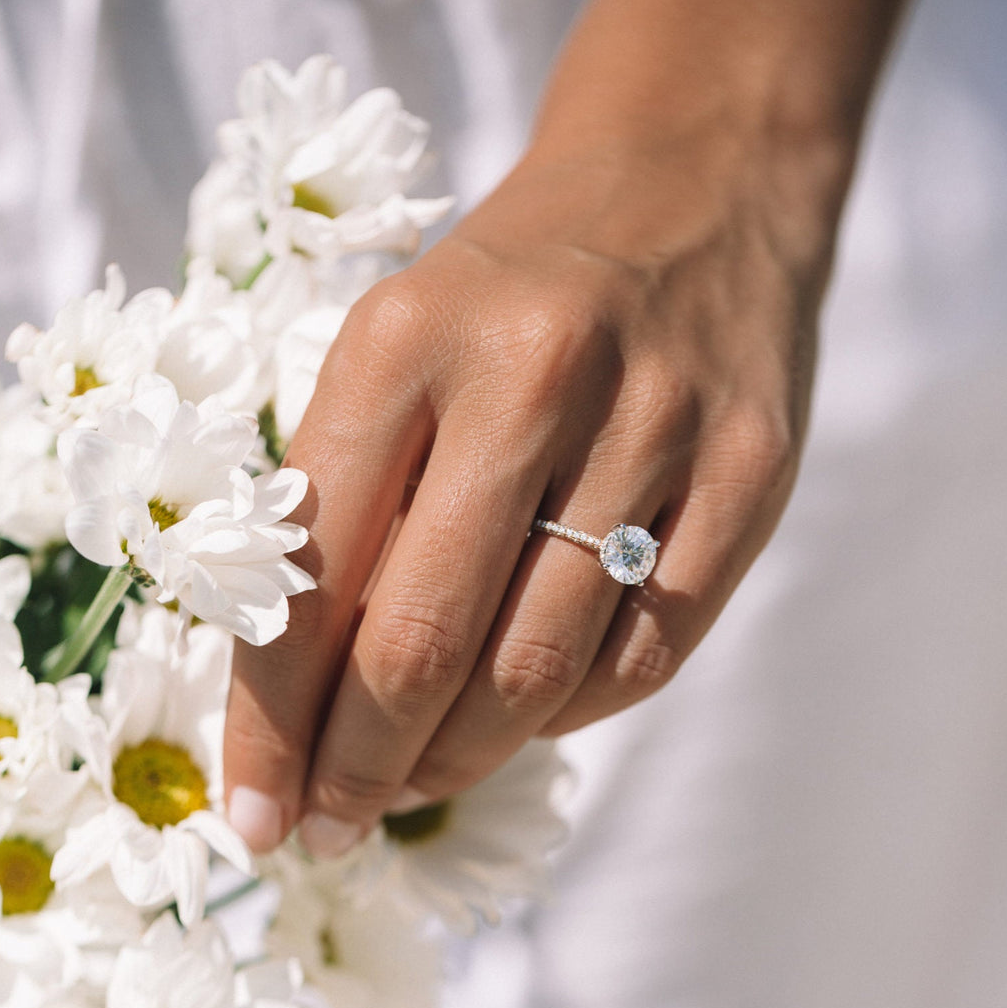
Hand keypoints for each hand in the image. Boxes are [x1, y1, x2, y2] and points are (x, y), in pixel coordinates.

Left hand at [221, 0, 914, 855]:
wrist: (692, 183)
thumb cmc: (511, 288)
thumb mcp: (400, 349)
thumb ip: (348, 504)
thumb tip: (306, 697)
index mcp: (407, 339)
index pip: (310, 571)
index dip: (271, 716)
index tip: (255, 805)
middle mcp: (533, 376)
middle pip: (422, 640)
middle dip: (359, 766)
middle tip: (332, 825)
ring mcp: (658, 423)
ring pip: (539, 668)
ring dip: (461, 756)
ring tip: (417, 781)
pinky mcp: (751, 469)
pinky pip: (647, 649)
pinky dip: (570, 712)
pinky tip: (529, 715)